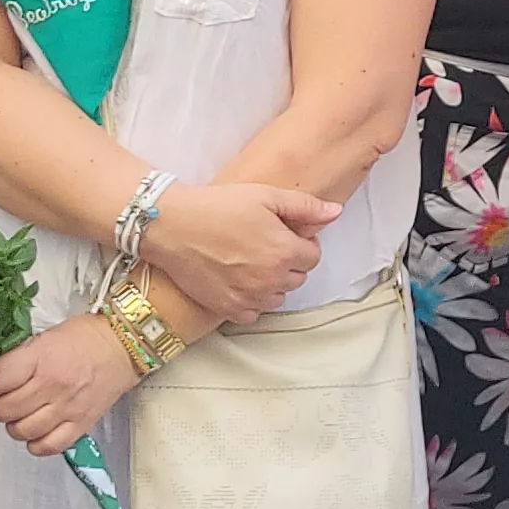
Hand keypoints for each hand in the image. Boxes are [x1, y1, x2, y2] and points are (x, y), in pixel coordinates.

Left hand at [0, 316, 142, 456]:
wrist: (124, 345)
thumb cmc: (84, 337)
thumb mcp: (42, 340)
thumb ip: (11, 367)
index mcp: (40, 357)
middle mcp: (53, 385)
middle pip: (5, 410)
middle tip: (5, 400)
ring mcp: (67, 408)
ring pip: (22, 432)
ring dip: (15, 426)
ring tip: (23, 414)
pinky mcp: (81, 424)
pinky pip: (47, 447)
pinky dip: (36, 443)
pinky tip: (38, 429)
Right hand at [139, 182, 341, 323]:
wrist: (172, 226)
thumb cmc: (219, 206)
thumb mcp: (266, 196)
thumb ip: (305, 206)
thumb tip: (336, 212)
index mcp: (284, 252)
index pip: (313, 257)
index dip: (302, 243)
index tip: (285, 233)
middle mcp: (271, 280)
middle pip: (298, 277)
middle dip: (289, 262)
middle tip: (266, 244)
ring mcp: (249, 297)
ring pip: (278, 296)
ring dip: (273, 282)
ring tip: (252, 260)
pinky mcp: (228, 308)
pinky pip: (254, 312)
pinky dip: (252, 299)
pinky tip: (240, 280)